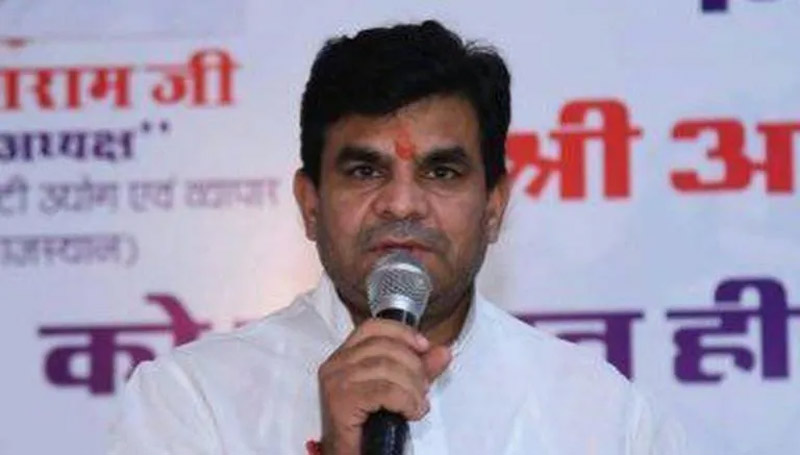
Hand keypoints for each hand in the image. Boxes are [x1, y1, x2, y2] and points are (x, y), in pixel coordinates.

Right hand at [317, 319, 451, 454]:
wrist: (350, 454)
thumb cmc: (369, 424)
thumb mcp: (398, 389)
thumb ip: (419, 369)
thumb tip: (443, 351)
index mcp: (344, 355)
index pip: (372, 327)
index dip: (402, 332)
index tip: (424, 347)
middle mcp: (336, 364)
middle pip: (385, 348)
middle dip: (414, 367)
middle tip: (422, 390)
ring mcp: (336, 381)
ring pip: (387, 368)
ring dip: (412, 388)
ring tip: (417, 405)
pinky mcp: (342, 401)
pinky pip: (385, 391)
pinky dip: (406, 401)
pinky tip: (411, 412)